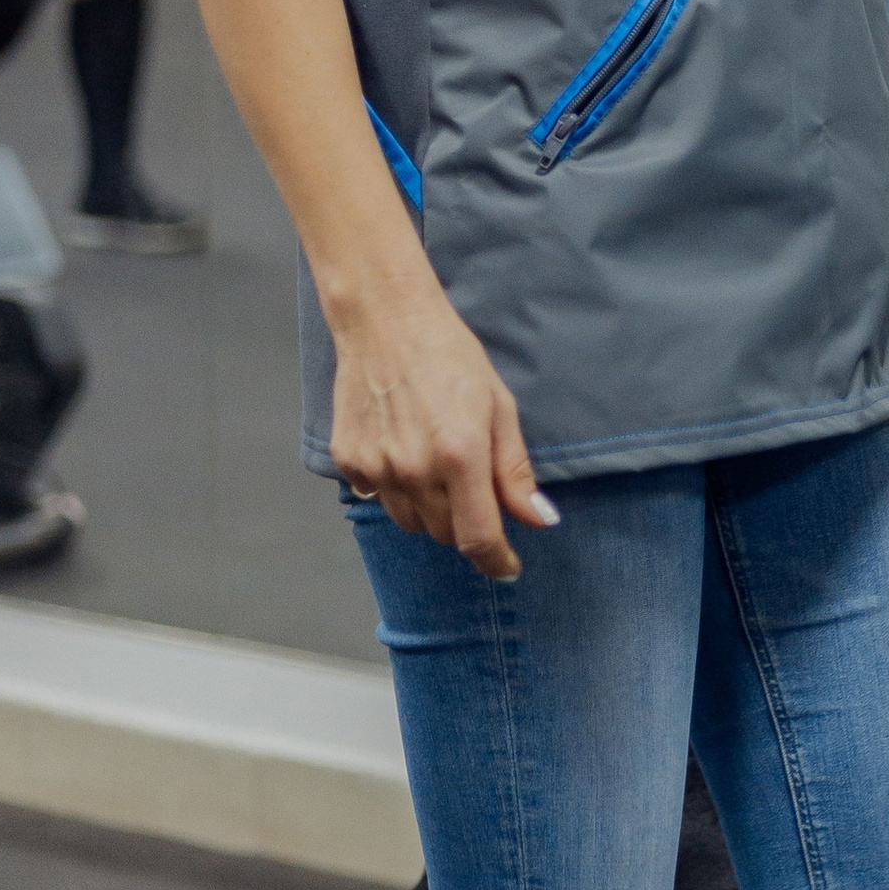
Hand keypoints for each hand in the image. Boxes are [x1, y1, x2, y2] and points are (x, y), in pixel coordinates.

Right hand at [329, 285, 557, 578]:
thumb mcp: (499, 408)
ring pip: (410, 522)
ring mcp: (377, 467)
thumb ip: (515, 472)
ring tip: (435, 462)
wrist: (386, 321)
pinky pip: (377, 497)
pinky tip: (402, 449)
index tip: (507, 568)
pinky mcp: (348, 460)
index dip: (497, 562)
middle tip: (472, 487)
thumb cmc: (451, 358)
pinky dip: (394, 489)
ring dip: (430, 511)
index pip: (478, 538)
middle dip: (466, 526)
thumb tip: (540, 520)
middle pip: (445, 535)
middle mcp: (415, 470)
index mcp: (461, 457)